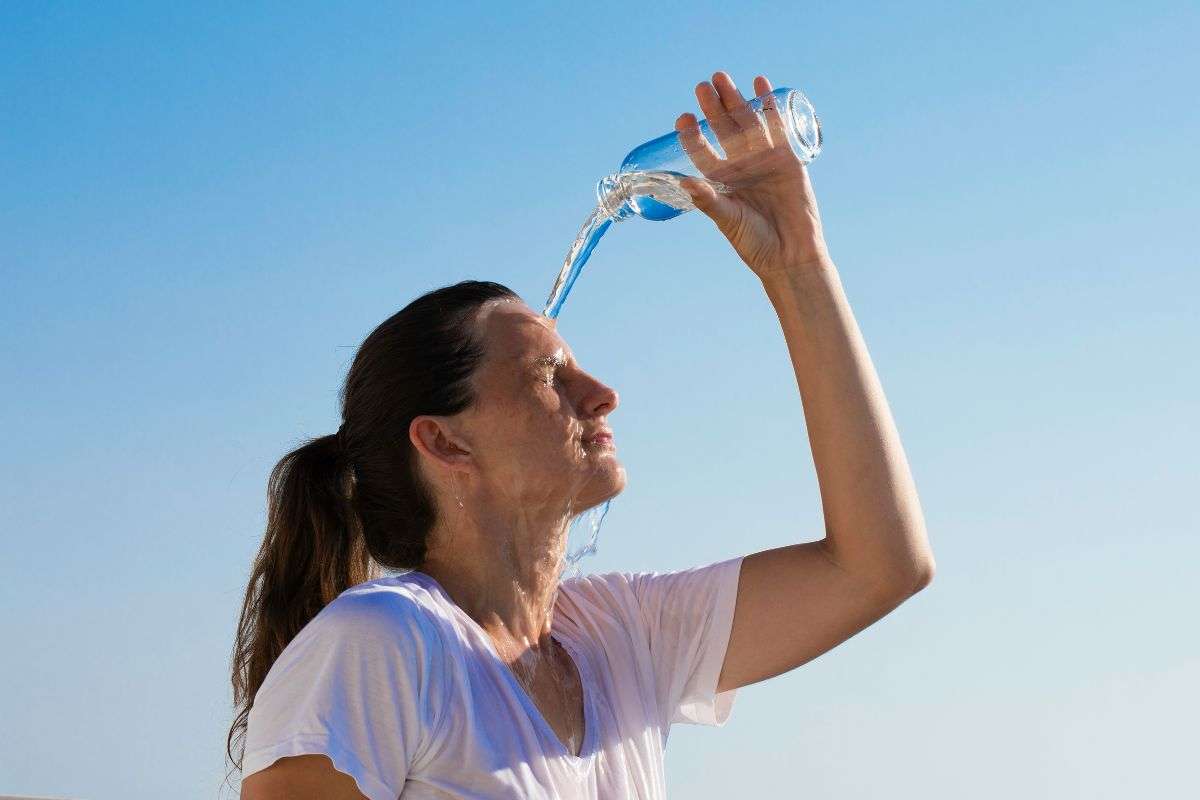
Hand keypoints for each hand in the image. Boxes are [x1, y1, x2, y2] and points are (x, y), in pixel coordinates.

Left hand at [675, 72, 830, 280]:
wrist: (790, 253)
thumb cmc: (754, 242)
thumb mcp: (727, 220)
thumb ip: (708, 200)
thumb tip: (684, 183)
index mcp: (720, 181)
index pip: (701, 151)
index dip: (692, 135)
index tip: (683, 119)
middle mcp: (739, 166)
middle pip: (723, 129)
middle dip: (712, 107)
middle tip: (702, 86)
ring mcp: (762, 158)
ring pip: (746, 123)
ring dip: (735, 99)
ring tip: (722, 78)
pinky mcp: (786, 157)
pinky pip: (776, 125)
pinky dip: (768, 104)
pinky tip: (759, 83)